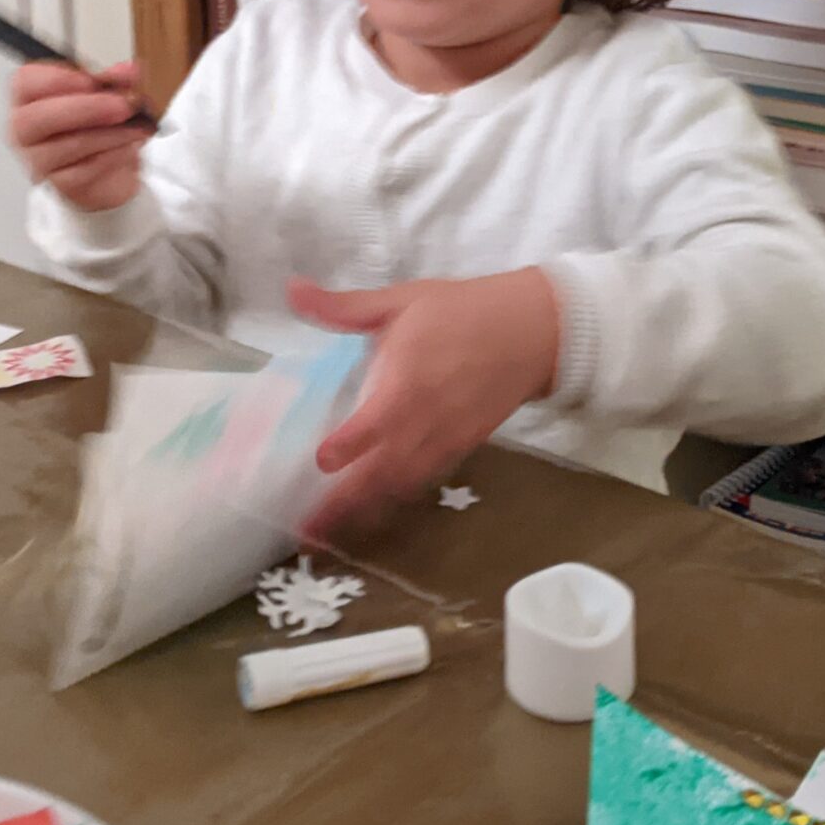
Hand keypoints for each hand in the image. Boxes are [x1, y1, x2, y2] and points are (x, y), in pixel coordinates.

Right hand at [8, 60, 147, 210]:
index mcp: (30, 97)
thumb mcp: (106, 96)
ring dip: (109, 134)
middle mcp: (27, 129)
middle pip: (38, 118)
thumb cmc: (97, 127)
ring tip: (137, 126)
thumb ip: (114, 81)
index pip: (26, 83)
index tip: (89, 80)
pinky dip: (113, 156)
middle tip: (122, 105)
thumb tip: (130, 71)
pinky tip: (130, 146)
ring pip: (69, 145)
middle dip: (84, 108)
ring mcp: (40, 160)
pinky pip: (86, 170)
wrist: (108, 173)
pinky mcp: (61, 185)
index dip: (56, 79)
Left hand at [288, 269, 560, 537]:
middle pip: (383, 470)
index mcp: (407, 380)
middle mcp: (425, 419)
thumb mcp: (400, 300)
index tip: (321, 462)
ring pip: (401, 483)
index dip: (349, 445)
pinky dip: (394, 497)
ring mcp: (445, 439)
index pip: (375, 423)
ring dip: (365, 509)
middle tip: (307, 531)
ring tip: (328, 533)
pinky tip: (370, 508)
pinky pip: (423, 480)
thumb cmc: (461, 311)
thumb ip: (343, 306)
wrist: (532, 332)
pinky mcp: (460, 448)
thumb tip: (292, 291)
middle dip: (345, 503)